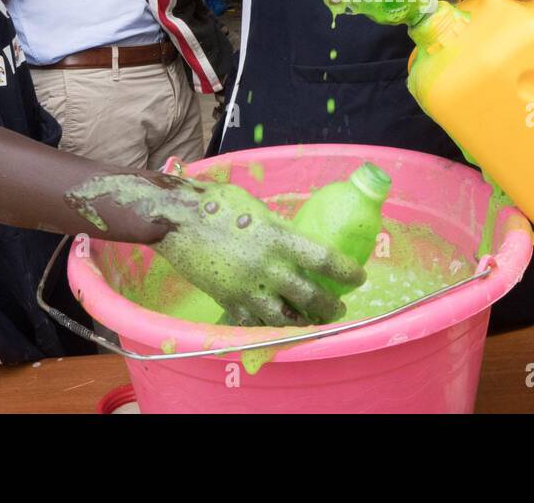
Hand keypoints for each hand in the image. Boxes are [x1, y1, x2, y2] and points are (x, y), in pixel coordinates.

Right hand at [155, 180, 364, 325]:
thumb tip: (295, 241)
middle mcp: (267, 267)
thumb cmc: (217, 205)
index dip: (347, 272)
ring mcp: (246, 288)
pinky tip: (278, 326)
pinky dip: (269, 327)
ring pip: (285, 318)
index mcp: (278, 238)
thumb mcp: (258, 210)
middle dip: (330, 307)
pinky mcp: (228, 301)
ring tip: (313, 322)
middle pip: (311, 297)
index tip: (358, 277)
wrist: (175, 221)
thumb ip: (279, 230)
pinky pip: (254, 324)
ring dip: (304, 323)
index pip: (325, 260)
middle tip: (338, 308)